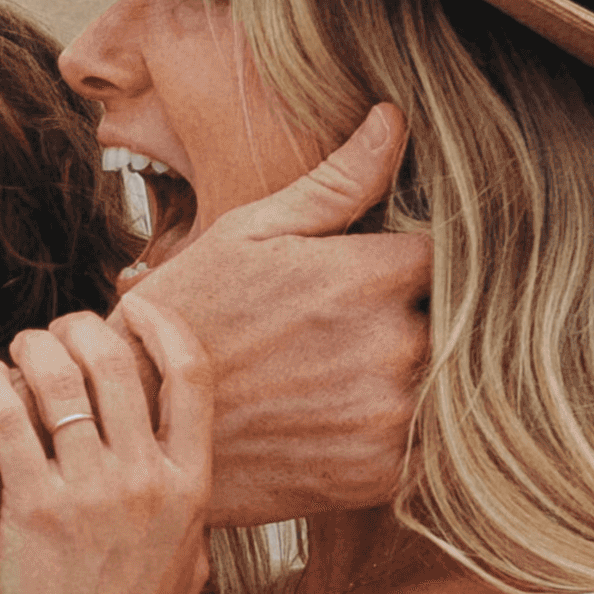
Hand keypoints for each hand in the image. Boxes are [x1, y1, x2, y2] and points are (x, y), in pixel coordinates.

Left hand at [0, 307, 212, 593]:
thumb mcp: (191, 560)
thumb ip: (189, 502)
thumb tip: (186, 458)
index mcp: (192, 486)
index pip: (191, 375)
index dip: (162, 327)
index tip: (135, 308)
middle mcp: (146, 480)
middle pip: (117, 361)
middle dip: (83, 327)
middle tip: (61, 331)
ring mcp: (89, 493)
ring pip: (59, 379)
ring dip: (33, 348)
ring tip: (20, 351)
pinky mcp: (31, 510)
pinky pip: (7, 419)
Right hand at [119, 105, 424, 525]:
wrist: (135, 427)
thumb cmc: (188, 317)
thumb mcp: (248, 233)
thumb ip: (336, 183)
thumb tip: (396, 120)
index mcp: (370, 271)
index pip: (450, 255)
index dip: (423, 263)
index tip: (391, 276)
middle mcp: (393, 340)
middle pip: (458, 322)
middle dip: (422, 321)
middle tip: (359, 334)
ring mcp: (390, 412)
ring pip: (449, 385)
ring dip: (419, 380)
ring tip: (352, 379)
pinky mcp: (381, 473)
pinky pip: (431, 449)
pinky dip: (408, 437)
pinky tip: (354, 424)